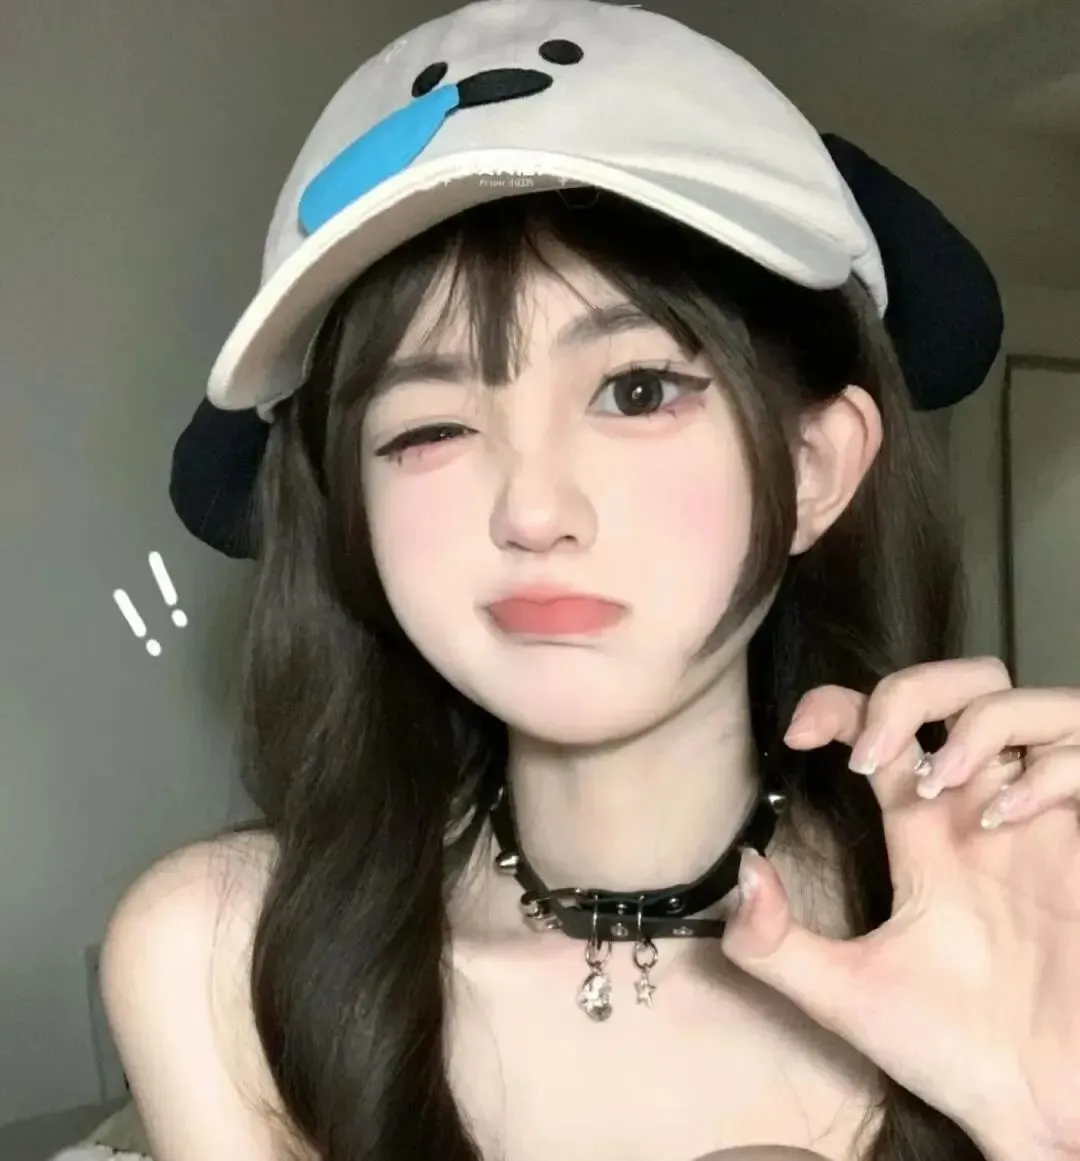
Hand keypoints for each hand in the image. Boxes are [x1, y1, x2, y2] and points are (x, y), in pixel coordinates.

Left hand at [719, 657, 1079, 1160]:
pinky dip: (1047, 768)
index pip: (883, 721)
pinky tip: (1004, 817)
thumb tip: (742, 870)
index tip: (798, 734)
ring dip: (978, 720)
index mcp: (924, 829)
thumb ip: (774, 945)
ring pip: (1033, 701)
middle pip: (966, 683)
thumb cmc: (953, 1053)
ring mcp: (1047, 824)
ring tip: (940, 783)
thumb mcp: (844, 995)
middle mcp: (984, 809)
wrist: (1038, 1117)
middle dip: (914, 688)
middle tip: (874, 753)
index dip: (838, 702)